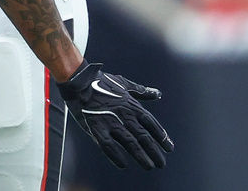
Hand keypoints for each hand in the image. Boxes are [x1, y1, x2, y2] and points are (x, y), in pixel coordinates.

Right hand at [58, 61, 172, 169]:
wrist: (78, 80)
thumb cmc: (101, 81)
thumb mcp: (124, 84)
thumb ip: (141, 91)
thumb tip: (157, 94)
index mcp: (131, 104)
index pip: (151, 123)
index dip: (161, 136)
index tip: (169, 148)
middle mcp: (123, 114)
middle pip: (143, 135)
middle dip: (154, 151)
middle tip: (161, 163)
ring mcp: (110, 121)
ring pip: (129, 142)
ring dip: (140, 155)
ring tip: (149, 166)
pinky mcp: (95, 127)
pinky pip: (108, 145)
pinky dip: (115, 155)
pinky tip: (123, 164)